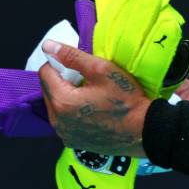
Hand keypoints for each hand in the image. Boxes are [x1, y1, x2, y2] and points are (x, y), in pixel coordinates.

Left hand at [37, 40, 148, 157]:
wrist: (143, 131)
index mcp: (62, 101)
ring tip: (91, 95)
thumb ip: (72, 56)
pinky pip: (64, 121)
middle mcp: (57, 121)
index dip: (60, 64)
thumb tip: (48, 46)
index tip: (79, 66)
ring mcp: (64, 134)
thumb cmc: (125, 99)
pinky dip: (72, 113)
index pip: (45, 73)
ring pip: (55, 106)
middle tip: (87, 80)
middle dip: (63, 81)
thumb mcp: (101, 70)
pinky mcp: (72, 142)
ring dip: (67, 97)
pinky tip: (92, 111)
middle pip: (48, 90)